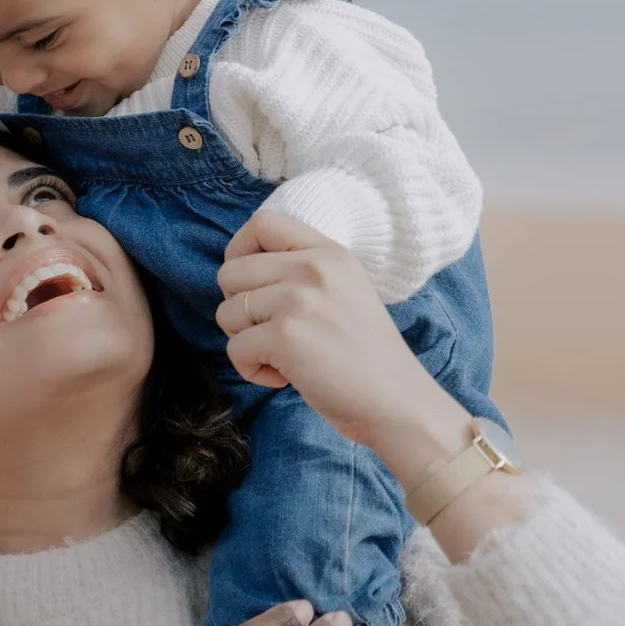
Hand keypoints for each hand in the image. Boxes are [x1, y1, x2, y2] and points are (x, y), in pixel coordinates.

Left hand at [213, 209, 464, 452]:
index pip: (262, 223)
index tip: (248, 285)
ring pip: (227, 312)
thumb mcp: (344, 290)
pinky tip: (285, 377)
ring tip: (283, 356)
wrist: (397, 402)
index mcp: (329, 252)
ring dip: (244, 341)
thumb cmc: (364, 356)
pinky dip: (252, 370)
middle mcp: (314, 268)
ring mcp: (299, 301)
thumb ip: (302, 271)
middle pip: (231, 271)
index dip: (239, 252)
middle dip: (237, 307)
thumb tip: (240, 269)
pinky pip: (235, 349)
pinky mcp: (286, 337)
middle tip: (268, 332)